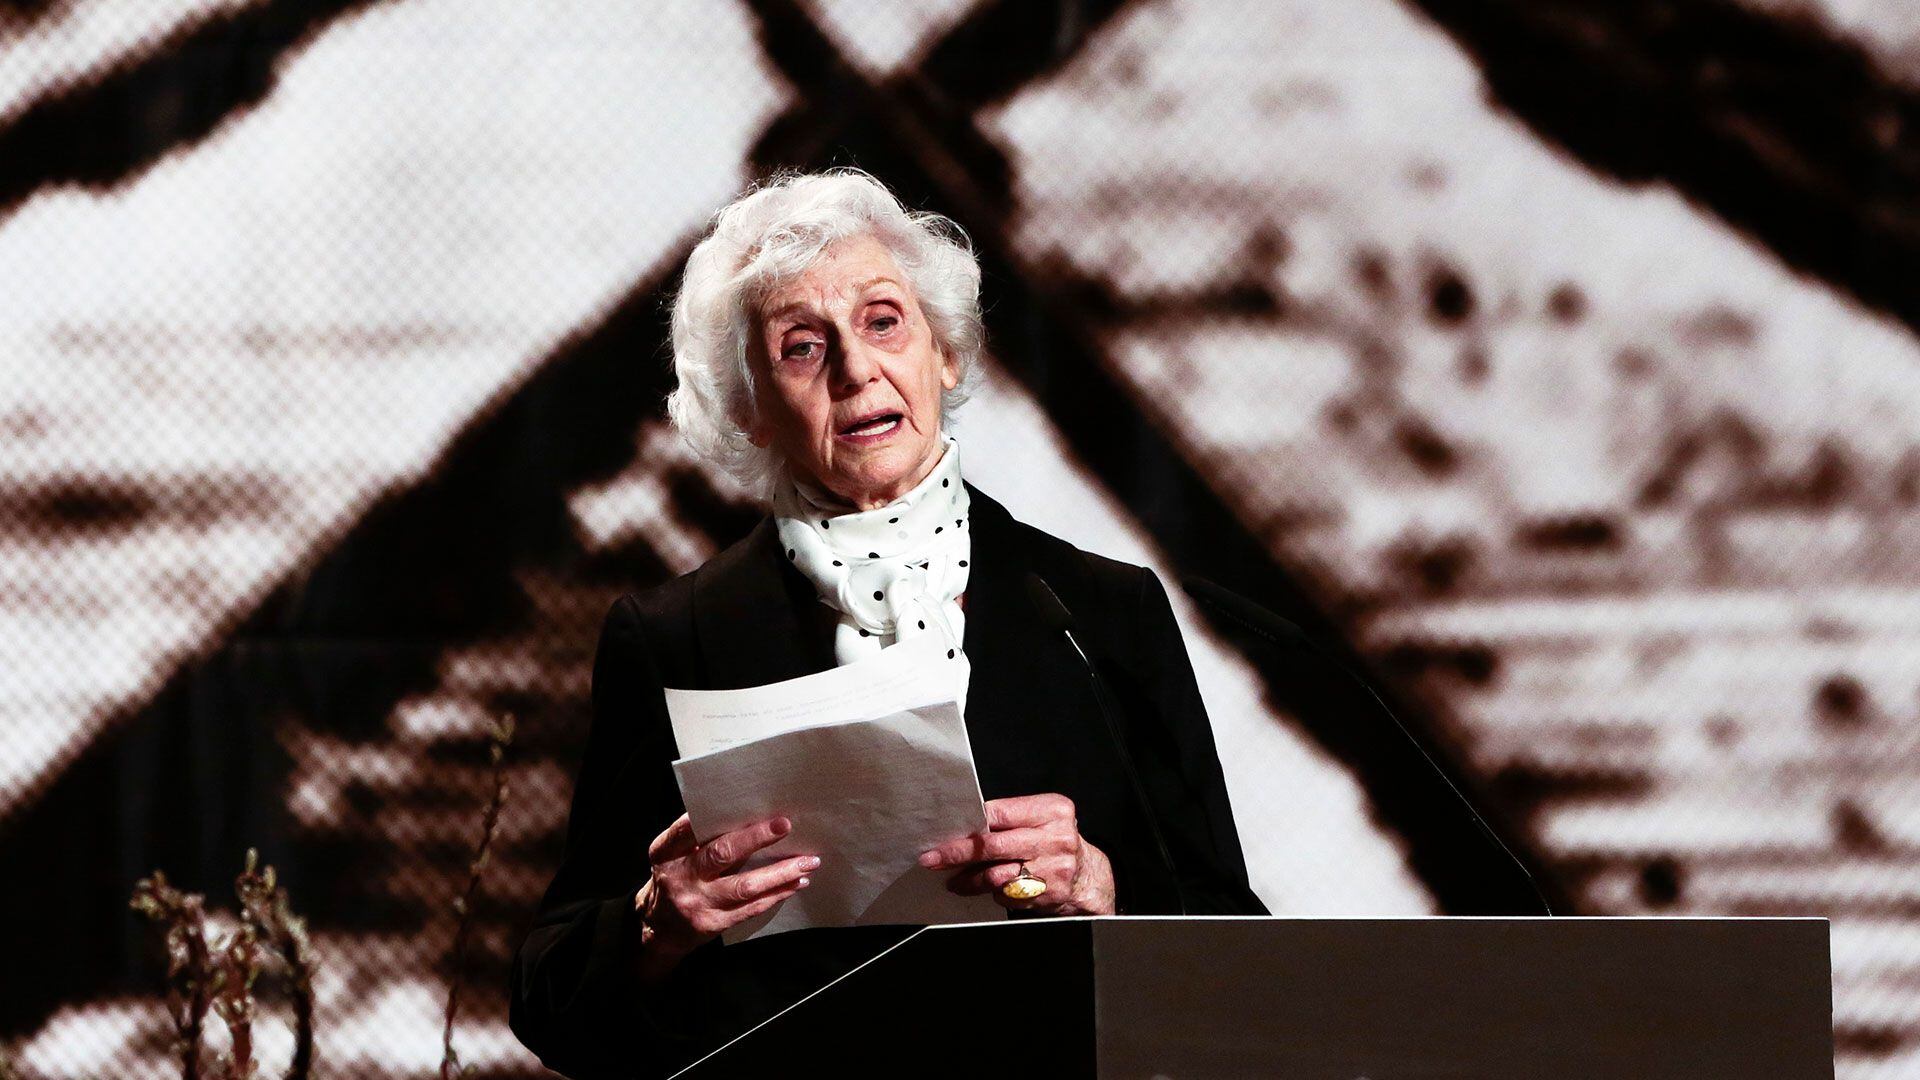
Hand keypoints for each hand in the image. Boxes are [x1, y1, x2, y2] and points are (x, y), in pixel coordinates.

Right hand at [634, 814, 816, 971]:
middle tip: (785, 825)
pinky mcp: (713, 924)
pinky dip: (777, 893)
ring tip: (807, 862)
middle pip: (721, 854)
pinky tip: (796, 882)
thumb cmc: (675, 878)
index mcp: (666, 853)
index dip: (715, 817)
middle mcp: (681, 877)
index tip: (743, 804)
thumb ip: (699, 837)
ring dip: (780, 873)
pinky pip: (751, 907)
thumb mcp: (673, 855)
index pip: (687, 829)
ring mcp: (698, 903)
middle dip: (756, 838)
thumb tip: (747, 814)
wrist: (659, 929)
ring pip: (745, 886)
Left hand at [918, 794, 1115, 915]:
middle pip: (993, 846)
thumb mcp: (1043, 819)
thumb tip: (963, 828)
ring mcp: (1052, 868)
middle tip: (932, 859)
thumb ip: (1011, 820)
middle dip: (957, 853)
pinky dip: (994, 892)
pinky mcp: (1047, 894)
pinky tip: (989, 889)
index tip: (944, 833)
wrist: (1088, 877)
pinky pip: (1007, 894)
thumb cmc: (1056, 842)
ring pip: (996, 875)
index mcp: (1052, 811)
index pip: (999, 814)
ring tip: (954, 880)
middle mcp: (1055, 838)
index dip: (968, 824)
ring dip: (968, 880)